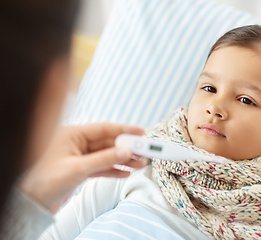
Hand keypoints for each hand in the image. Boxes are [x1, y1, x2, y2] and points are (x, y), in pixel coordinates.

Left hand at [18, 123, 145, 213]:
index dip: (124, 129)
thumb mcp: (78, 168)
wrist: (32, 202)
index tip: (141, 132)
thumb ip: (104, 159)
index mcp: (72, 134)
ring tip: (140, 164)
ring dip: (123, 160)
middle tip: (144, 151)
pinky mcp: (80, 170)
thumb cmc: (46, 181)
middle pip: (108, 142)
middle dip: (127, 148)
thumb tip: (126, 152)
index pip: (104, 128)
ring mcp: (79, 156)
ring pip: (106, 155)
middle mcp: (77, 143)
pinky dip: (113, 170)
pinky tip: (125, 172)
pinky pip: (101, 167)